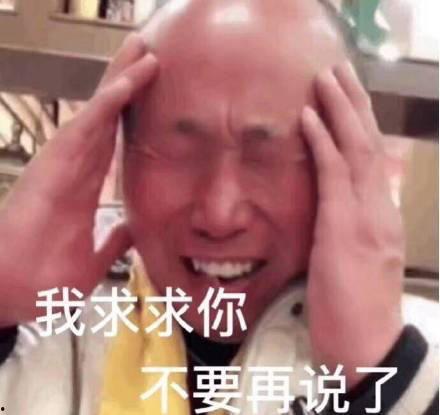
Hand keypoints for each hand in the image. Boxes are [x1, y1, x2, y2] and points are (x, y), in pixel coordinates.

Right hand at [0, 33, 157, 324]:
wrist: (13, 295)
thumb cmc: (44, 276)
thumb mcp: (93, 258)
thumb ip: (113, 240)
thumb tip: (131, 228)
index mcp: (86, 186)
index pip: (113, 142)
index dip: (131, 116)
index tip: (152, 94)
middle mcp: (75, 167)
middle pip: (106, 117)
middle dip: (126, 83)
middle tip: (148, 54)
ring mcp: (64, 163)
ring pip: (98, 112)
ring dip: (120, 80)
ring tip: (143, 50)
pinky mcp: (55, 166)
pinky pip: (85, 127)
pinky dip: (106, 103)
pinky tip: (127, 81)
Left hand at [301, 61, 403, 387]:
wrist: (364, 346)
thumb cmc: (354, 308)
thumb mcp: (353, 261)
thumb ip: (346, 229)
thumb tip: (330, 208)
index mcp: (379, 216)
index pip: (370, 159)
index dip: (359, 125)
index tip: (345, 98)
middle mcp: (379, 209)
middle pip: (368, 144)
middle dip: (354, 104)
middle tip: (339, 71)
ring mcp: (367, 216)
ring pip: (356, 149)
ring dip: (340, 110)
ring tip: (327, 78)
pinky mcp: (346, 228)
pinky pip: (334, 174)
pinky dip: (322, 142)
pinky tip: (309, 117)